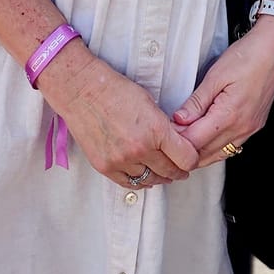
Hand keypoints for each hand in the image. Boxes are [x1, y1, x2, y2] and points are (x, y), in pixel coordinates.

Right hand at [39, 45, 198, 189]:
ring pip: (150, 180)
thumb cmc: (116, 90)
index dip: (191, 159)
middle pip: (170, 172)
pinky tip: (144, 175)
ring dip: (159, 177)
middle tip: (181, 169)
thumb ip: (165, 127)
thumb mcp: (150, 103)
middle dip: (178, 171)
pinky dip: (139, 180)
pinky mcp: (105, 167)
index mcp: (156, 130)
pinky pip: (129, 183)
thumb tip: (178, 145)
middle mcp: (140, 149)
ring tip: (162, 173)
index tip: (190, 158)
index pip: (187, 159)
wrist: (81, 90)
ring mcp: (121, 161)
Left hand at [171, 17, 273, 165]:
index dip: (176, 139)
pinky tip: (203, 138)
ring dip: (198, 151)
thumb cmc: (248, 56)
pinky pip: (230, 147)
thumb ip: (196, 102)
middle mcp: (242, 128)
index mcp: (230, 115)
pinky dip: (214, 147)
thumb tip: (178, 121)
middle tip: (167, 138)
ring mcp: (250, 130)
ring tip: (181, 139)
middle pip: (205, 154)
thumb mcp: (215, 76)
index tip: (163, 132)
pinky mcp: (254, 126)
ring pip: (218, 154)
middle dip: (184, 150)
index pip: (195, 142)